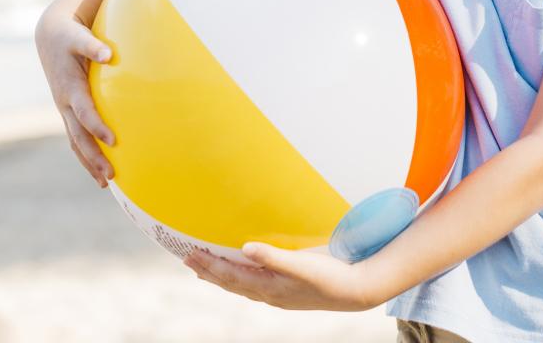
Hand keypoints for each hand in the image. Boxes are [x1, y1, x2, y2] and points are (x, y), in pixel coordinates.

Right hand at [34, 6, 115, 187]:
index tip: (114, 140)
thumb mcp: (79, 37)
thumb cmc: (69, 36)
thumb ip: (93, 45)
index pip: (85, 112)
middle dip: (94, 157)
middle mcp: (64, 103)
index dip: (98, 126)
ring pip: (76, 141)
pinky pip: (76, 137)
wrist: (50, 37)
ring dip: (90, 162)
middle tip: (112, 176)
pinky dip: (86, 154)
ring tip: (106, 183)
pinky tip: (99, 170)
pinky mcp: (68, 111)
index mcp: (69, 87)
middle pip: (79, 136)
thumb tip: (109, 54)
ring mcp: (65, 109)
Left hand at [183, 244, 382, 311]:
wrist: (355, 291)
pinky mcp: (286, 290)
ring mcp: (277, 294)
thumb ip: (273, 257)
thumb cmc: (330, 277)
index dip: (210, 265)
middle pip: (231, 283)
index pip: (232, 276)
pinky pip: (253, 284)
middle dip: (209, 270)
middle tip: (187, 258)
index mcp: (270, 288)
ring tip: (204, 268)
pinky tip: (239, 271)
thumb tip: (245, 249)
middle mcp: (269, 294)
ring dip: (221, 275)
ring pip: (241, 285)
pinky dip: (239, 277)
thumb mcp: (302, 265)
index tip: (190, 254)